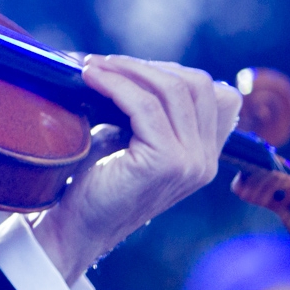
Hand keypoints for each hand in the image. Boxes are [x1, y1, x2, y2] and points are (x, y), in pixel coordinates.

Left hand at [31, 54, 240, 284]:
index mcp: (205, 155)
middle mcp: (207, 161)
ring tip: (92, 66)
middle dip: (147, 66)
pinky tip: (90, 78)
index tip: (129, 69)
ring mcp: (192, 163)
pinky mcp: (167, 162)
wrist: (74, 226)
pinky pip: (146, 106)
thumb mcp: (130, 138)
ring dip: (128, 69)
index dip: (173, 72)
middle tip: (105, 63)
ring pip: (173, 89)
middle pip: (197, 84)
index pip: (215, 93)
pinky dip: (115, 84)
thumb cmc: (95, 181)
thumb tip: (132, 63)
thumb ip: (148, 109)